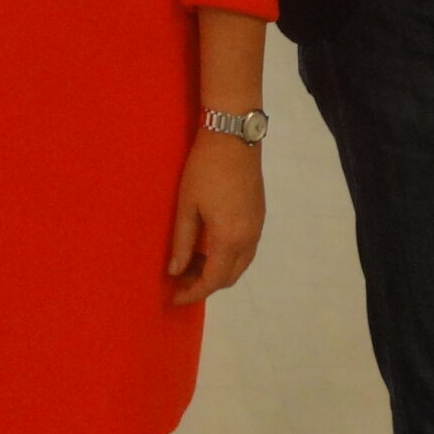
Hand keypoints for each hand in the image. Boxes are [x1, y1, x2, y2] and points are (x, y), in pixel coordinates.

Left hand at [167, 133, 263, 305]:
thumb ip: (182, 241)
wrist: (234, 137)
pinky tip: (209, 245)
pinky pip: (246, 249)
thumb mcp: (187, 205)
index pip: (212, 280)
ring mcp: (257, 227)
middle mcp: (249, 239)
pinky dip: (228, 256)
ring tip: (191, 262)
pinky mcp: (259, 215)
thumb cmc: (205, 169)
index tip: (174, 296)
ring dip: (218, 270)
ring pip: (240, 263)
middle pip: (230, 277)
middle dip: (205, 283)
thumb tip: (175, 271)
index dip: (193, 292)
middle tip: (180, 278)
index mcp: (230, 239)